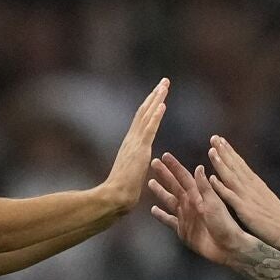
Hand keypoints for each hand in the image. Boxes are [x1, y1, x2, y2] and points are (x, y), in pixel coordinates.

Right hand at [100, 78, 170, 212]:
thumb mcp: (131, 175)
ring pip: (146, 115)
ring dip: (157, 99)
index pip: (142, 121)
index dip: (150, 106)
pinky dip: (155, 115)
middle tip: (164, 81)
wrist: (114, 198)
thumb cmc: (120, 193)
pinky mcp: (140, 150)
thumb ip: (135, 166)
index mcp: (131, 145)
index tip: (159, 95)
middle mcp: (131, 140)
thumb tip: (139, 164)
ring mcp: (135, 143)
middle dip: (155, 95)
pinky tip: (162, 104)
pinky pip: (149, 129)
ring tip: (165, 85)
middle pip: (144, 112)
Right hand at [148, 152, 257, 265]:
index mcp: (198, 196)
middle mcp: (190, 204)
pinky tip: (154, 209)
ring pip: (169, 201)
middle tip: (154, 163)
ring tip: (150, 182)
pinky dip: (161, 216)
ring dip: (160, 192)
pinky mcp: (182, 230)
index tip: (165, 156)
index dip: (175, 167)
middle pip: (174, 186)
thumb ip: (204, 187)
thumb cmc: (223, 223)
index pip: (184, 177)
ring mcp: (185, 216)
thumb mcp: (214, 203)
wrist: (226, 247)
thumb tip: (198, 167)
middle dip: (165, 175)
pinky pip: (169, 220)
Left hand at [206, 135, 279, 247]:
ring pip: (232, 177)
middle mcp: (252, 187)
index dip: (230, 152)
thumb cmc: (279, 220)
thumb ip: (256, 193)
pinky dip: (221, 187)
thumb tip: (248, 186)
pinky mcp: (246, 210)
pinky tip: (212, 179)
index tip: (221, 141)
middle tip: (214, 137)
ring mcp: (248, 197)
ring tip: (211, 151)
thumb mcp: (266, 200)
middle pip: (236, 166)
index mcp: (257, 184)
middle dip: (224, 151)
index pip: (241, 164)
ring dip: (221, 163)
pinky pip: (231, 197)